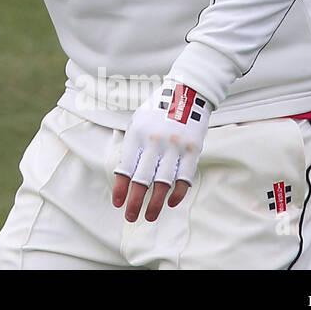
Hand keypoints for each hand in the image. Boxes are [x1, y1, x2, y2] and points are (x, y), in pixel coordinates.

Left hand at [111, 80, 210, 222]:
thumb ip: (133, 146)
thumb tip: (125, 174)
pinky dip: (177, 192)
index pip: (126, 167)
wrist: (188, 92)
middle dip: (135, 201)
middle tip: (130, 217)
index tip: (118, 203)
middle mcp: (154, 142)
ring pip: (163, 182)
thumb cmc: (158, 110)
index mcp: (137, 134)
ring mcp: (175, 147)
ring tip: (149, 216)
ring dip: (156, 203)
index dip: (121, 187)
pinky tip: (170, 202)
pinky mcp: (192, 150)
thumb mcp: (138, 121)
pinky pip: (184, 177)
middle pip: (142, 179)